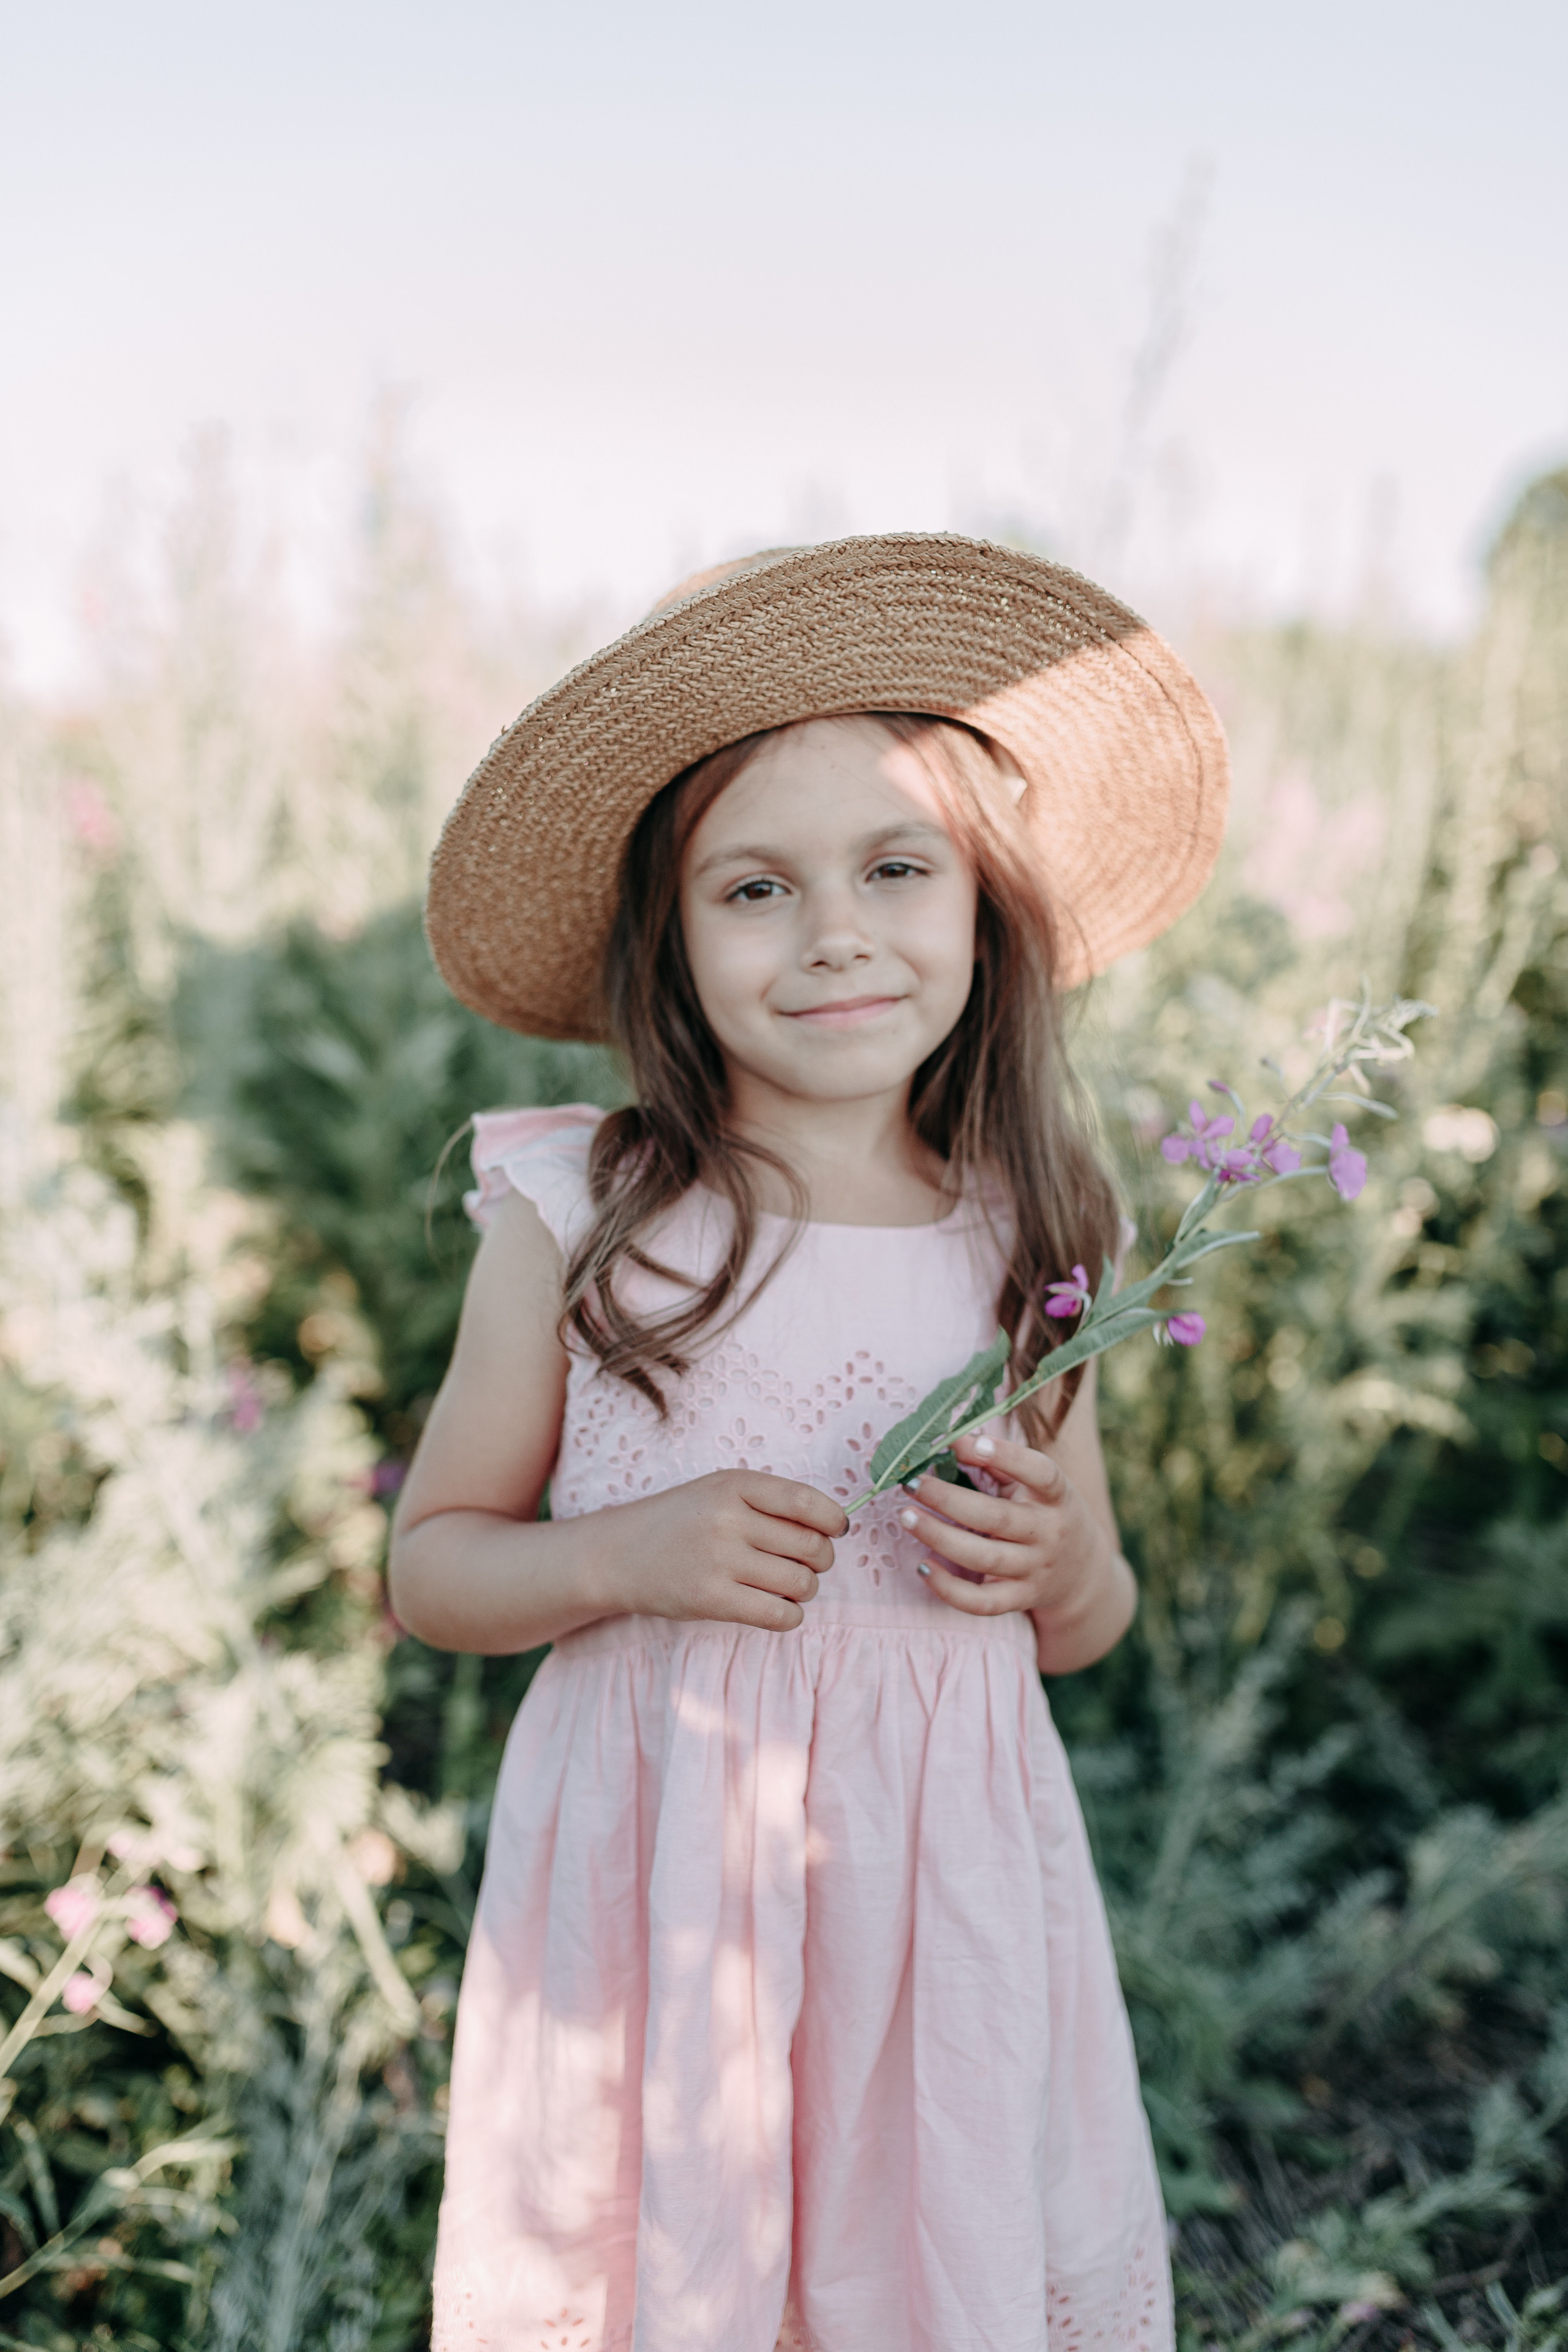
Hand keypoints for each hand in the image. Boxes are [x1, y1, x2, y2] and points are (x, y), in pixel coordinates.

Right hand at [601, 1470, 846, 1632]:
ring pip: (801, 1583)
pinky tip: (776, 1608)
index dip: (834, 1521)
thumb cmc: (680, 1522)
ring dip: (805, 1589)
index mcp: (735, 1484)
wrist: (618, 1553)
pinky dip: (790, 1616)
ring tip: (786, 1586)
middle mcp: (728, 1518)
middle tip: (805, 1563)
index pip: (807, 1502)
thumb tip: (835, 1527)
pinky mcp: (710, 1600)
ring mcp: (718, 1560)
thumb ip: (770, 1502)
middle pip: (811, 1546)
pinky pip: (779, 1615)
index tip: (836, 1530)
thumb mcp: (719, 1492)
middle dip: (821, 1559)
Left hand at [895, 1432, 1108, 1621]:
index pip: (1040, 1473)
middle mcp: (1049, 1534)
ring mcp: (1035, 1570)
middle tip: (910, 1482)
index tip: (969, 1442)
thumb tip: (952, 1440)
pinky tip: (923, 1567)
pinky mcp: (1020, 1599)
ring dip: (938, 1537)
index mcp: (1057, 1497)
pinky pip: (982, 1602)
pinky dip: (949, 1589)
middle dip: (947, 1499)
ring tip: (906, 1517)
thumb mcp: (1038, 1485)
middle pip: (995, 1518)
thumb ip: (1001, 1463)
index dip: (1007, 1457)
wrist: (1082, 1573)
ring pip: (984, 1558)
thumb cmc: (1047, 1513)